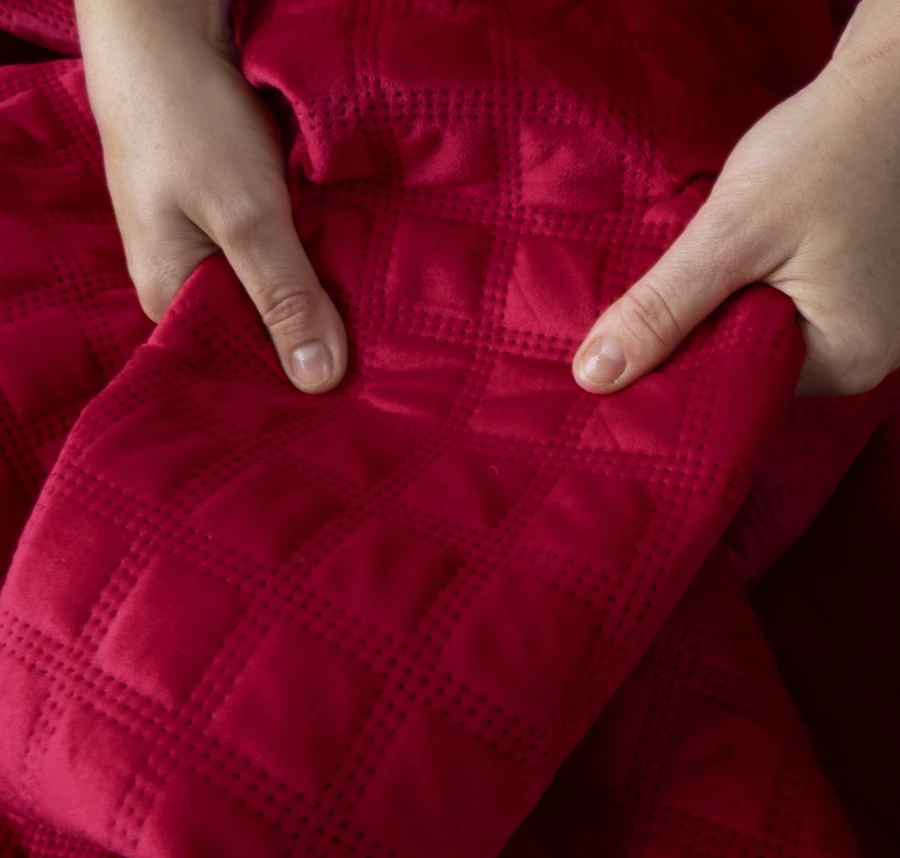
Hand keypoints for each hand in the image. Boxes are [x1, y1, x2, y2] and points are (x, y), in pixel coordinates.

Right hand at [75, 0, 346, 392]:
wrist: (171, 29)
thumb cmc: (189, 121)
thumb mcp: (244, 215)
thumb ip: (283, 295)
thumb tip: (319, 379)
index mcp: (169, 297)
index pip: (237, 366)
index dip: (294, 382)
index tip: (354, 399)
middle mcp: (190, 281)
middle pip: (262, 332)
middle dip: (316, 342)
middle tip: (384, 371)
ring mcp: (216, 247)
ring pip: (279, 294)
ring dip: (324, 302)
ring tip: (384, 336)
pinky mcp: (241, 218)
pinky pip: (286, 257)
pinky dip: (320, 262)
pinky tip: (362, 278)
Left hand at [572, 2, 899, 396]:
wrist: (882, 92)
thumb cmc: (820, 152)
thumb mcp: (730, 233)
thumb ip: (662, 308)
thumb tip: (596, 376)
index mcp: (845, 361)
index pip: (734, 393)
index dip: (671, 378)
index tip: (615, 366)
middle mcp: (860, 360)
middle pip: (744, 372)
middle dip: (687, 348)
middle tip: (628, 328)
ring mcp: (855, 330)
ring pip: (753, 344)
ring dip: (708, 321)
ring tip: (665, 302)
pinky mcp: (841, 301)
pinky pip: (772, 319)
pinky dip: (733, 302)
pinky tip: (706, 283)